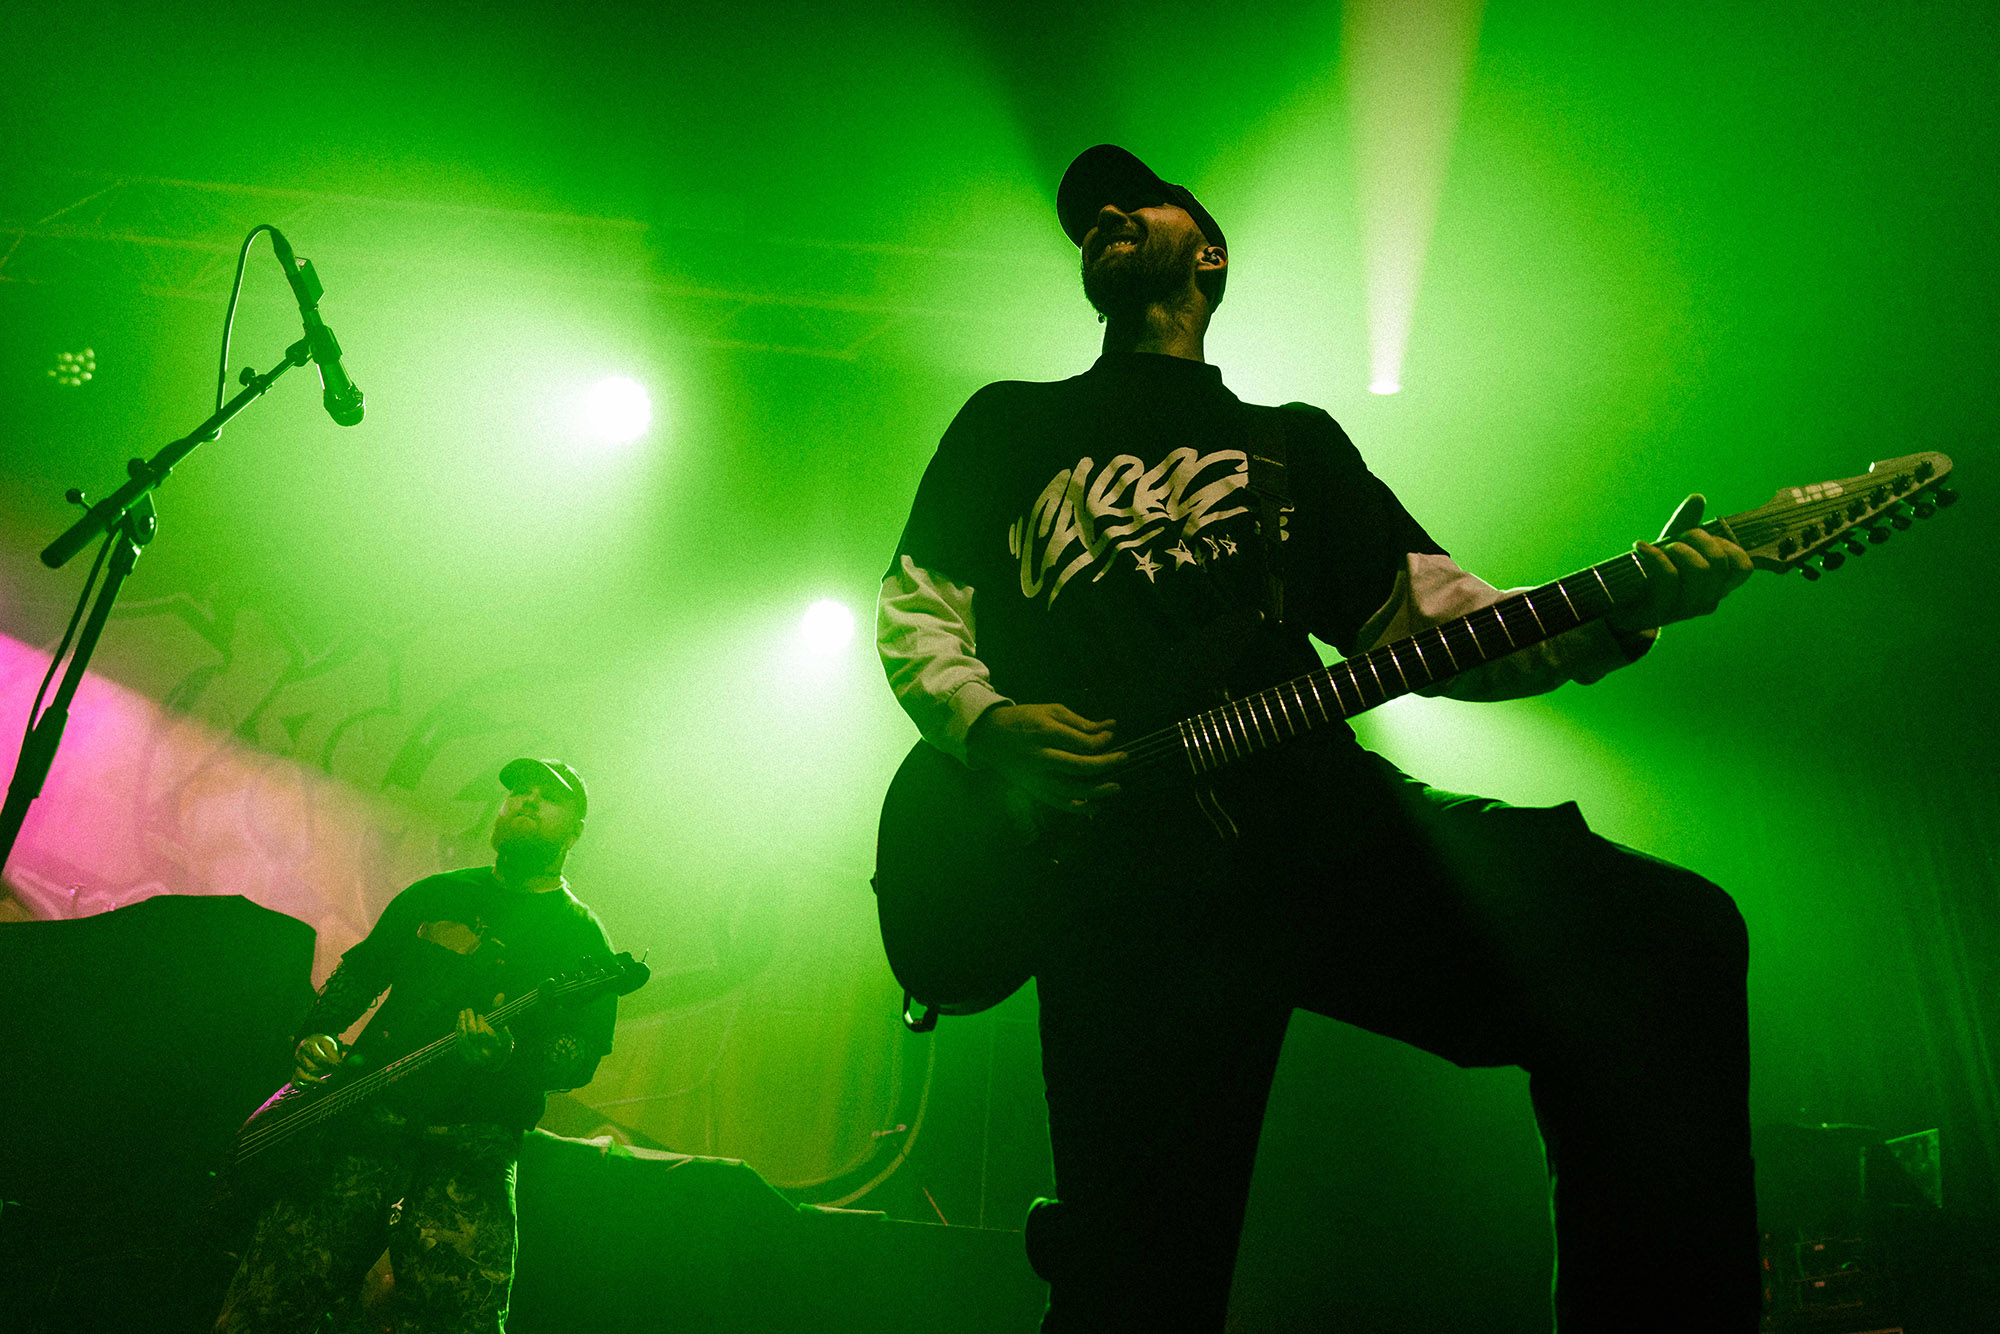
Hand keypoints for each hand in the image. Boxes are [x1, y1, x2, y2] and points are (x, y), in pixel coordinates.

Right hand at [294, 1034, 342, 1084]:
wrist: (311, 1043)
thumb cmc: (322, 1045)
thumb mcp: (329, 1044)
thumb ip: (333, 1054)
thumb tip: (338, 1065)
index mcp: (308, 1046)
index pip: (319, 1058)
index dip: (330, 1064)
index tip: (340, 1066)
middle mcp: (299, 1055)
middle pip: (311, 1068)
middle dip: (324, 1072)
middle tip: (334, 1072)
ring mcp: (295, 1065)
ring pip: (302, 1077)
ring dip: (314, 1081)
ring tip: (325, 1082)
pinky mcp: (295, 1073)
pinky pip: (296, 1083)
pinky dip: (304, 1087)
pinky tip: (315, 1086)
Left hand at [455, 1006, 513, 1069]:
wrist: (494, 1066)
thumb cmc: (502, 1046)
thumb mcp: (505, 1030)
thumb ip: (500, 1013)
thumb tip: (500, 994)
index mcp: (496, 1049)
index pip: (483, 1034)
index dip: (481, 1023)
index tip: (480, 1016)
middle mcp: (483, 1055)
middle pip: (472, 1035)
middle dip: (469, 1020)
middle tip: (469, 1010)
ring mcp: (473, 1058)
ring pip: (463, 1038)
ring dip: (461, 1024)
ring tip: (462, 1013)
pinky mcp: (465, 1059)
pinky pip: (459, 1043)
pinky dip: (458, 1032)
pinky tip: (459, 1023)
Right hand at [966, 703, 1126, 811]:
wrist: (990, 736)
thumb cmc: (1024, 720)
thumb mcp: (1051, 712)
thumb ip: (1081, 722)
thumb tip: (1111, 726)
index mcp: (1045, 734)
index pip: (1082, 743)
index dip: (1103, 741)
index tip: (1111, 735)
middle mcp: (1041, 758)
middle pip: (1080, 767)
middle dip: (1106, 764)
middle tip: (1125, 758)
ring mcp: (1036, 777)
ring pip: (1071, 790)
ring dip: (1097, 791)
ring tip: (1116, 787)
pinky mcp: (1034, 790)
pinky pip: (1060, 803)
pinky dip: (1080, 807)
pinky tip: (1097, 805)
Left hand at [1607, 494, 1754, 632]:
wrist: (1619, 605)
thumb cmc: (1651, 574)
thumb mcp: (1672, 546)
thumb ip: (1686, 523)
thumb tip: (1697, 498)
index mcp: (1717, 586)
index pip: (1743, 567)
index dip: (1728, 546)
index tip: (1706, 539)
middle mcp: (1707, 600)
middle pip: (1718, 562)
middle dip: (1697, 539)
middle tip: (1676, 538)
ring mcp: (1686, 609)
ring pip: (1698, 569)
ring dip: (1678, 549)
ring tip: (1661, 548)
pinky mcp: (1661, 611)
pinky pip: (1668, 577)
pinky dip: (1655, 555)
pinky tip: (1641, 546)